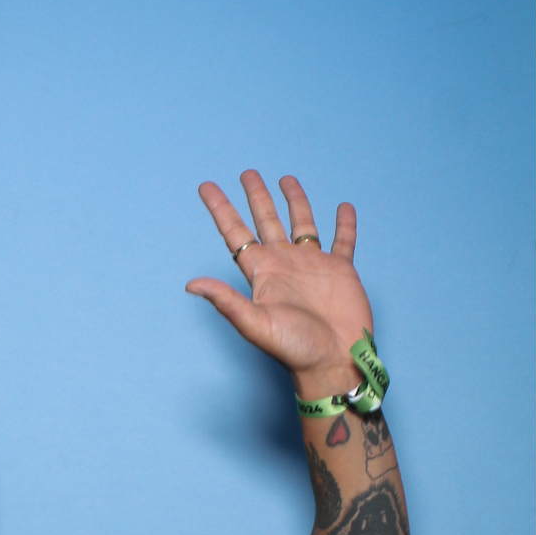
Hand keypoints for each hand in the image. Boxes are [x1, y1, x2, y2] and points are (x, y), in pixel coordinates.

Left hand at [185, 171, 373, 399]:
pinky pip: (343, 240)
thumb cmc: (295, 349)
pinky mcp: (341, 271)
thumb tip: (191, 284)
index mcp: (262, 273)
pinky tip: (343, 207)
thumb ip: (226, 301)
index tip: (206, 187)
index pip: (236, 233)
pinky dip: (344, 224)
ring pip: (302, 224)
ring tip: (286, 179)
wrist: (335, 361)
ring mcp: (313, 266)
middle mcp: (285, 264)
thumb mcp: (255, 324)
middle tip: (247, 173)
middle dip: (257, 197)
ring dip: (295, 202)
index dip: (220, 209)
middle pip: (266, 221)